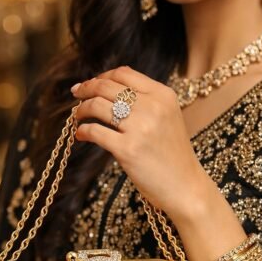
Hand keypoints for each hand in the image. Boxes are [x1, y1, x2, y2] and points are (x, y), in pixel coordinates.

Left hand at [71, 65, 210, 221]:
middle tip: (76, 95)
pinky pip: (95, 132)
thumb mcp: (168, 118)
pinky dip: (83, 131)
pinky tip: (81, 135)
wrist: (185, 187)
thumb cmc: (173, 156)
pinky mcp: (127, 150)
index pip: (124, 74)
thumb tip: (109, 89)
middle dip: (86, 88)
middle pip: (106, 86)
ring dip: (81, 109)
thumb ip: (146, 101)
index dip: (102, 76)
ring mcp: (139, 128)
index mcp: (163, 95)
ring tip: (78, 116)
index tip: (91, 84)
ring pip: (97, 105)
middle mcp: (152, 107)